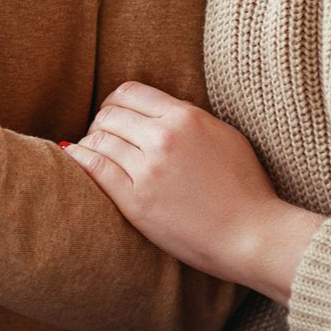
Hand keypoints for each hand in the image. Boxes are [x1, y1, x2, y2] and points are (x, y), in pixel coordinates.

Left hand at [63, 81, 319, 298]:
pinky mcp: (136, 201)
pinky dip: (79, 158)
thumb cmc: (248, 190)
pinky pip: (94, 167)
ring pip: (98, 139)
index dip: (115, 102)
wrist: (257, 238)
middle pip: (109, 115)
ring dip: (91, 142)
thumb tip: (155, 111)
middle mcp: (162, 138)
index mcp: (184, 118)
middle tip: (101, 135)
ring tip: (93, 150)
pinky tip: (73, 157)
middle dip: (102, 123)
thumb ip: (186, 118)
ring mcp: (148, 170)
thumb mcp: (224, 136)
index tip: (115, 113)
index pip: (129, 92)